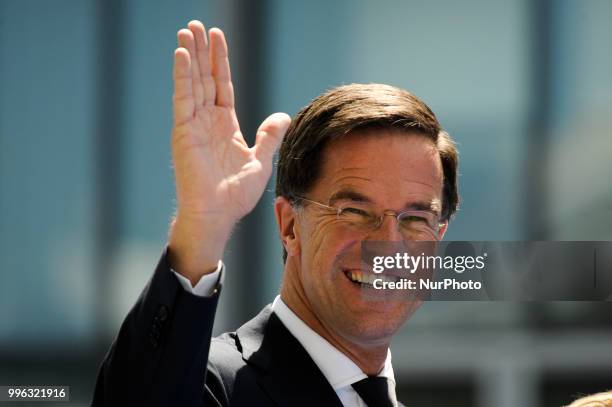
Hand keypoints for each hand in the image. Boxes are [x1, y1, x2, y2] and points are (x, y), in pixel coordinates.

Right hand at [168, 21, 290, 281]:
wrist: (218, 214)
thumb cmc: (236, 194)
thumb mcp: (260, 161)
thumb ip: (269, 137)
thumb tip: (284, 116)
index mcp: (225, 126)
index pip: (222, 85)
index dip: (220, 61)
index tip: (217, 36)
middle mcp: (207, 121)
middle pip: (205, 78)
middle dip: (202, 51)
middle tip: (196, 24)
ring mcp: (193, 125)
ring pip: (192, 82)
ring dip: (190, 56)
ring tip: (187, 30)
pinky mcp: (183, 131)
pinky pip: (183, 98)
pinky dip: (182, 75)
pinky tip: (182, 54)